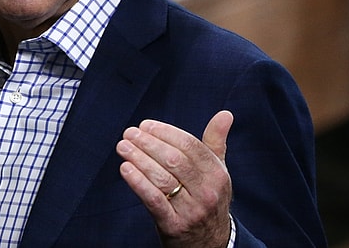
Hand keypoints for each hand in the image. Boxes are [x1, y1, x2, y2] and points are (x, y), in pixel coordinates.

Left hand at [116, 111, 233, 247]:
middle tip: (129, 133)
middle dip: (148, 143)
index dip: (165, 132)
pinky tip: (125, 169)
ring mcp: (191, 210)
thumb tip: (225, 114)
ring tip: (123, 146)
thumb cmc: (207, 198)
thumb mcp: (217, 172)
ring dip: (139, 159)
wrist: (209, 244)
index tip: (145, 125)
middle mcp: (207, 192)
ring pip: (162, 178)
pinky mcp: (174, 226)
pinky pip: (154, 201)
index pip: (189, 145)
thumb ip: (215, 142)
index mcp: (217, 174)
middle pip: (174, 160)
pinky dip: (138, 183)